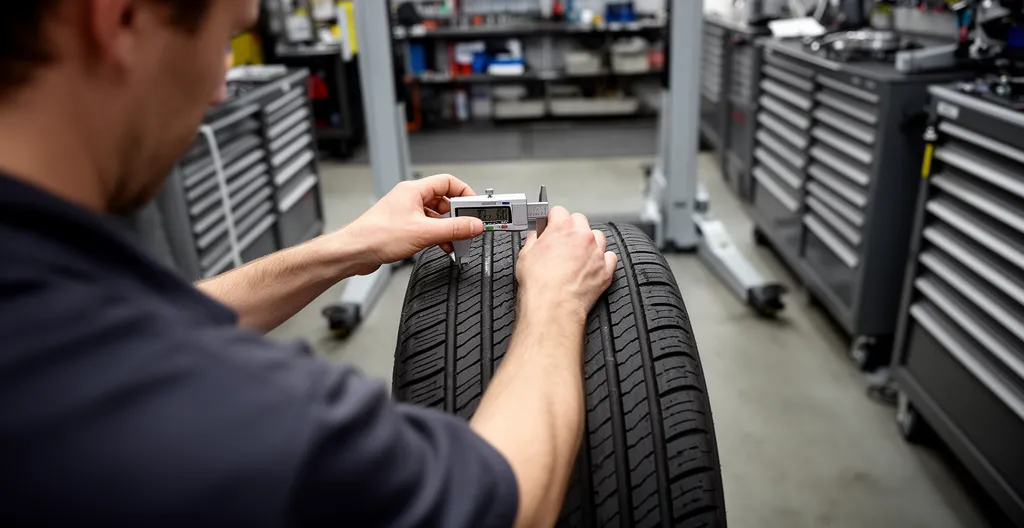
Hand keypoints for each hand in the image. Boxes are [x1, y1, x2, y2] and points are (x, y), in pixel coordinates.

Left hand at [340, 174, 484, 274]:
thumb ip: (453, 229)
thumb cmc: (377, 236)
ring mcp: (406, 212)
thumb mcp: (424, 232)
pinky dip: (437, 235)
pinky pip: (427, 226)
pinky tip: (442, 246)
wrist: (355, 252)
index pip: (448, 182)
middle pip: (444, 200)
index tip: (475, 206)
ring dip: (447, 228)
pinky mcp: (403, 226)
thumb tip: (474, 225)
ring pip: (436, 215)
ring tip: (455, 240)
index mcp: (414, 190)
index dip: (464, 192)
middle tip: (468, 226)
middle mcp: (410, 198)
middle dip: (457, 215)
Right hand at [516, 207, 616, 323]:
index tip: (551, 226)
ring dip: (588, 242)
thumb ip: (533, 240)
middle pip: (580, 221)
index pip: (559, 212)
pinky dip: (602, 260)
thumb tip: (535, 238)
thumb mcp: (525, 255)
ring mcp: (597, 252)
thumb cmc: (540, 283)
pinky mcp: (606, 269)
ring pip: (597, 237)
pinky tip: (591, 266)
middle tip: (562, 242)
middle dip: (571, 229)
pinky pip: (609, 257)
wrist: (553, 305)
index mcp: (563, 227)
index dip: (552, 220)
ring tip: (577, 254)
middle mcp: (583, 236)